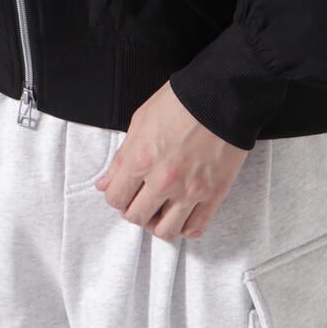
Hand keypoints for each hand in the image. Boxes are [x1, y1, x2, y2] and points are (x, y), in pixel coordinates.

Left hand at [94, 79, 249, 240]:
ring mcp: (190, 191)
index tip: (123, 190)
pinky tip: (182, 214)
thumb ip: (121, 157)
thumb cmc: (180, 102)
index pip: (116, 198)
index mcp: (141, 159)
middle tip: (141, 198)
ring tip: (160, 209)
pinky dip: (185, 227)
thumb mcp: (141, 121)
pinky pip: (195, 228)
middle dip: (134, 210)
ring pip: (165, 231)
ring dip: (158, 223)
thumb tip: (105, 183)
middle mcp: (163, 180)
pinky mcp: (213, 194)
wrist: (221, 96)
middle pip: (136, 217)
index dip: (116, 196)